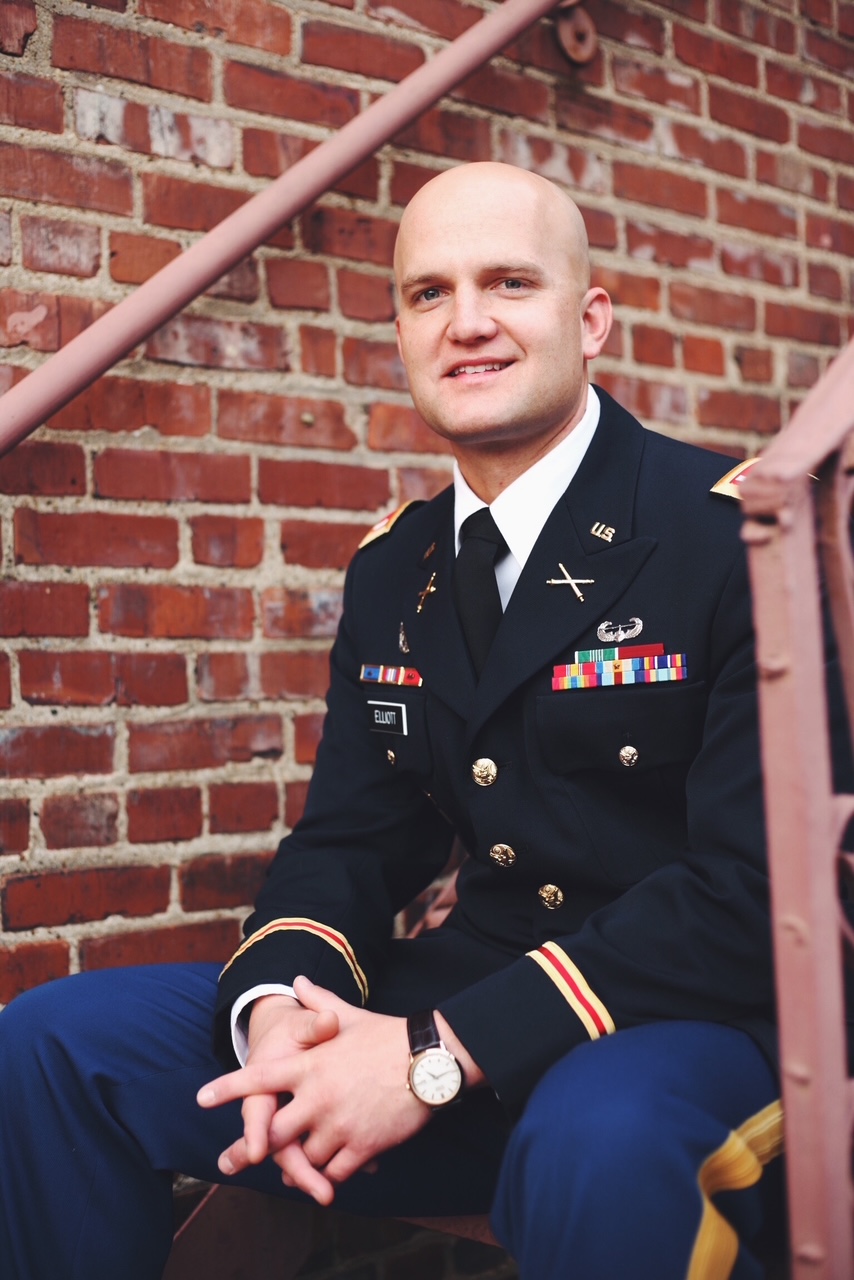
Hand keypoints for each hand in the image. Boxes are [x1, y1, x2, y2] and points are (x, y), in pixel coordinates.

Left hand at [198, 977, 430, 1202]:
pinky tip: (333, 1175)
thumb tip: (298, 980)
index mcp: (309, 1065)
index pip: (259, 1077)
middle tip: (239, 1160)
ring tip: (299, 1168)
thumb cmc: (386, 1036)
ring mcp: (338, 1124)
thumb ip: (317, 1004)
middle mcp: (317, 1097)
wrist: (428, 1058)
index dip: (228, 1088)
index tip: (201, 1098)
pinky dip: (331, 1175)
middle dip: (255, 1149)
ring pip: (305, 1157)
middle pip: (273, 1133)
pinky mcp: (362, 1146)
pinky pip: (336, 1172)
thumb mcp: (348, 1016)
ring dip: (300, 1164)